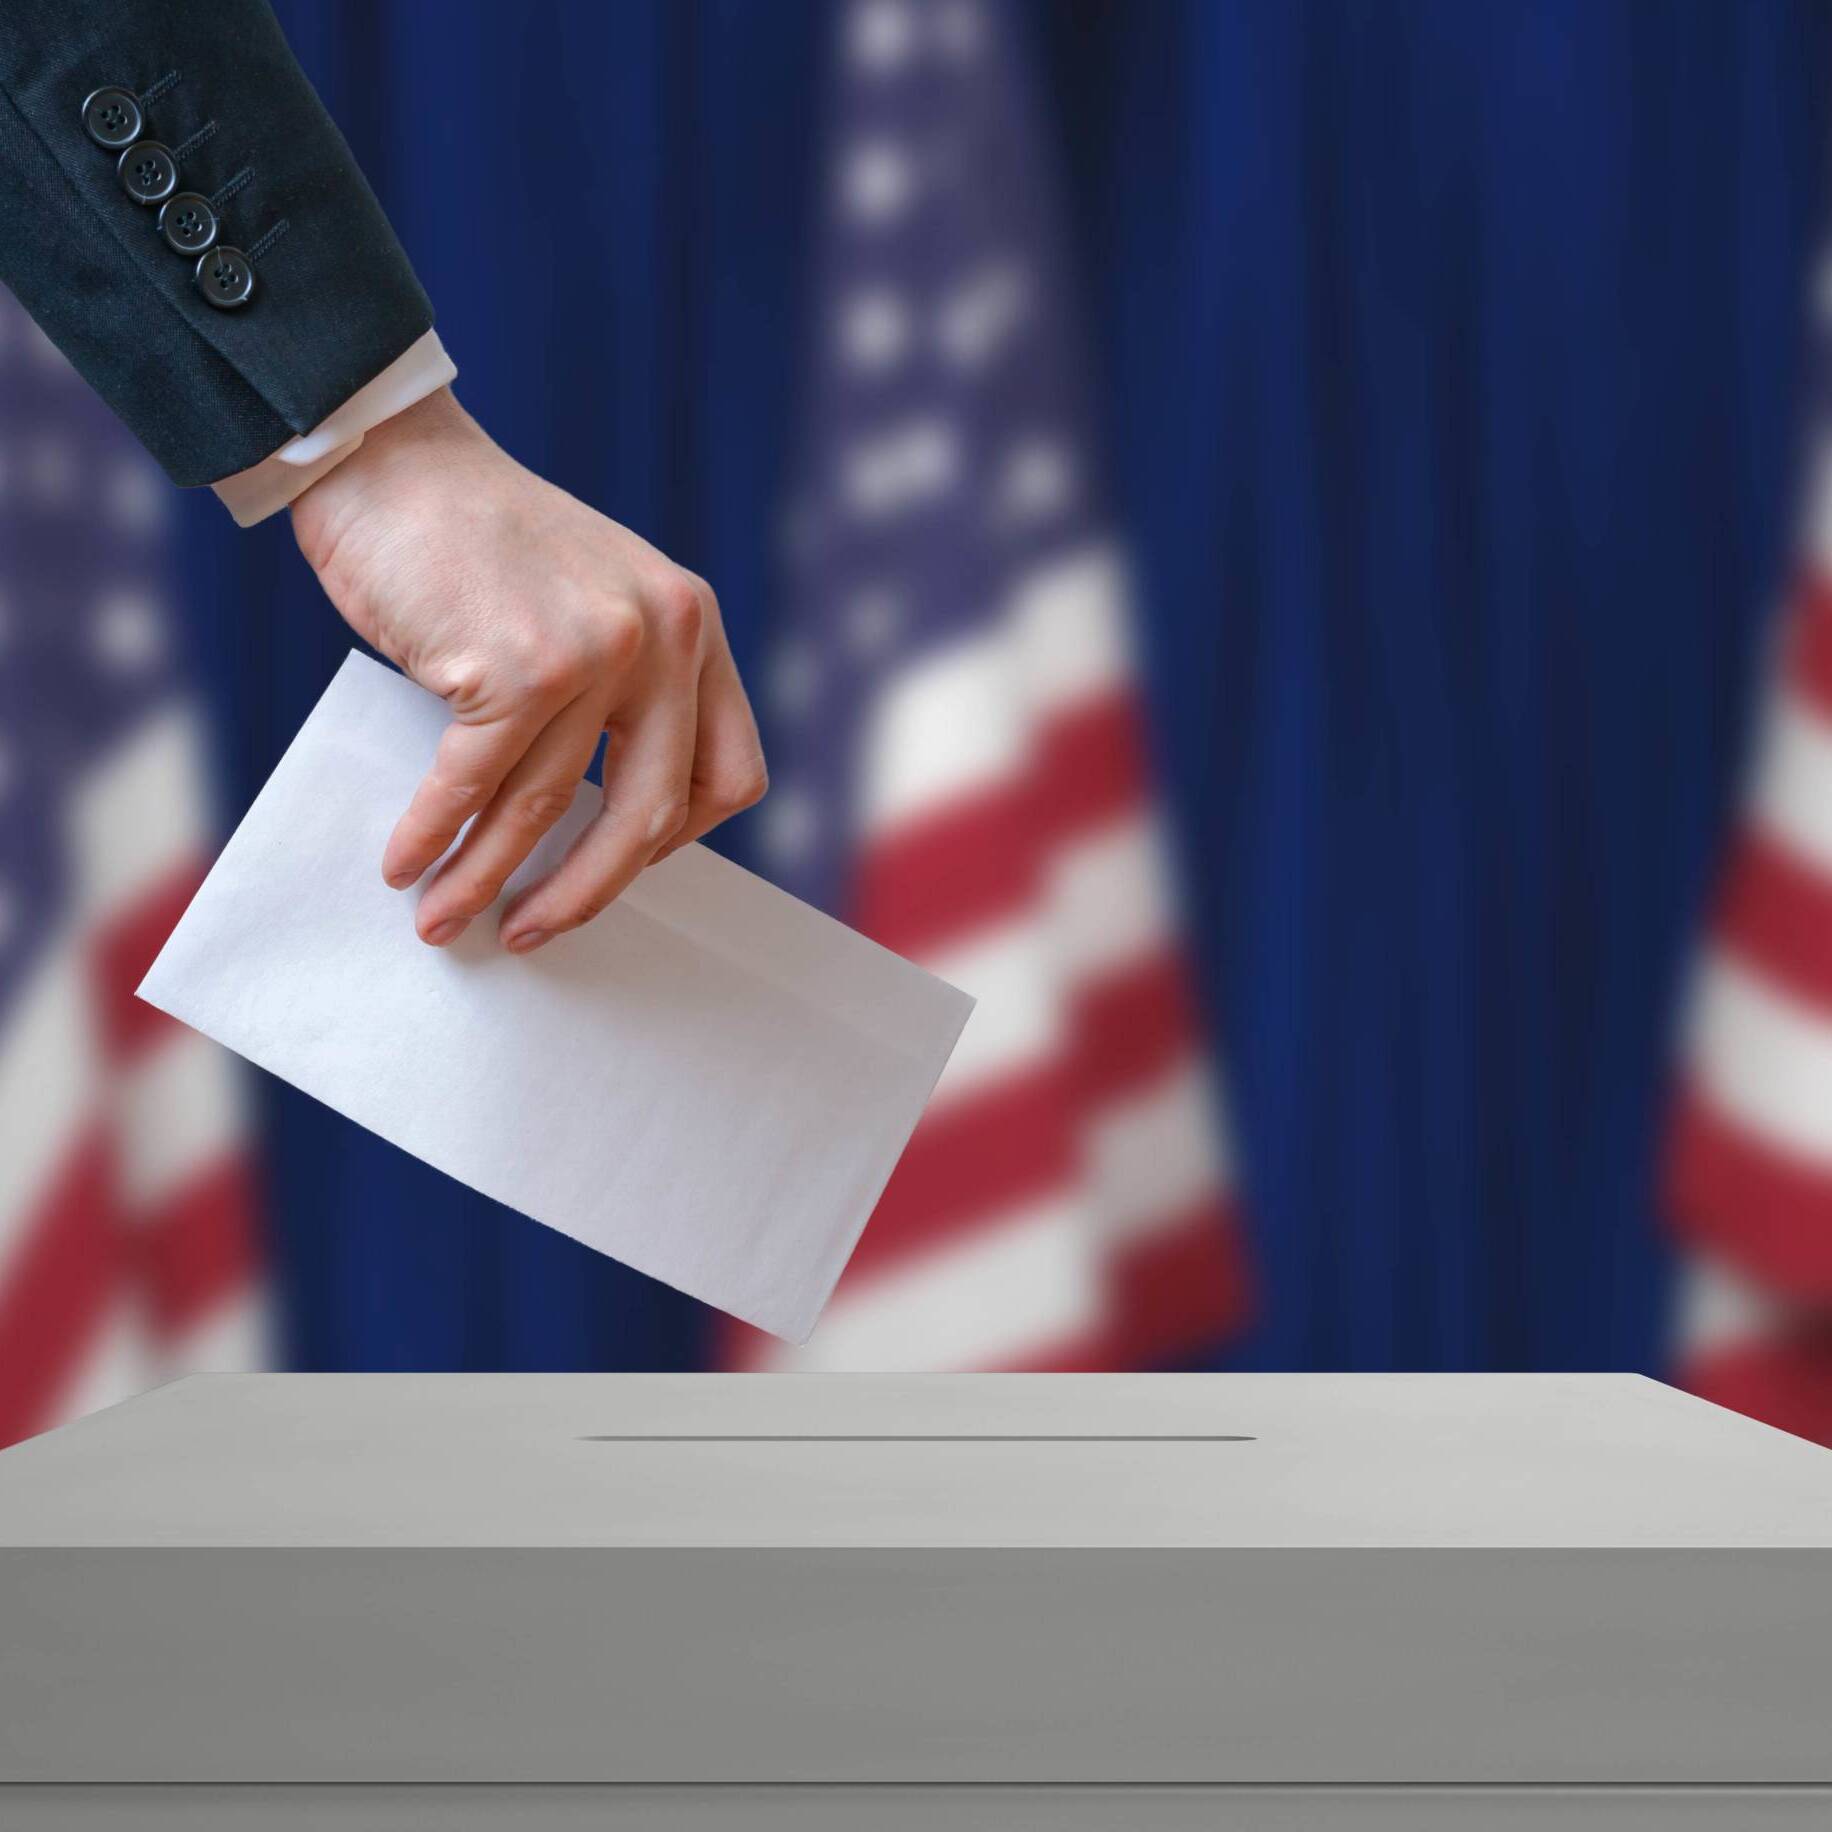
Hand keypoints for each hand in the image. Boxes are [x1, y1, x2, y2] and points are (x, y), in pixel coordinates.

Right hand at [290, 388, 765, 952]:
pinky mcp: (514, 666)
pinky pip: (473, 786)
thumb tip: (592, 830)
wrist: (392, 458)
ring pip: (548, 810)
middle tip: (531, 932)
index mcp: (695, 626)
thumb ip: (621, 691)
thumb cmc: (480, 545)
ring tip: (443, 921)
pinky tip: (404, 864)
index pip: (732, 773)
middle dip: (584, 893)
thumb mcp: (595, 600)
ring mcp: (594, 650)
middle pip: (650, 816)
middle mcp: (664, 637)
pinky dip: (433, 837)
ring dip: (485, 880)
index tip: (617, 863)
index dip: (679, 840)